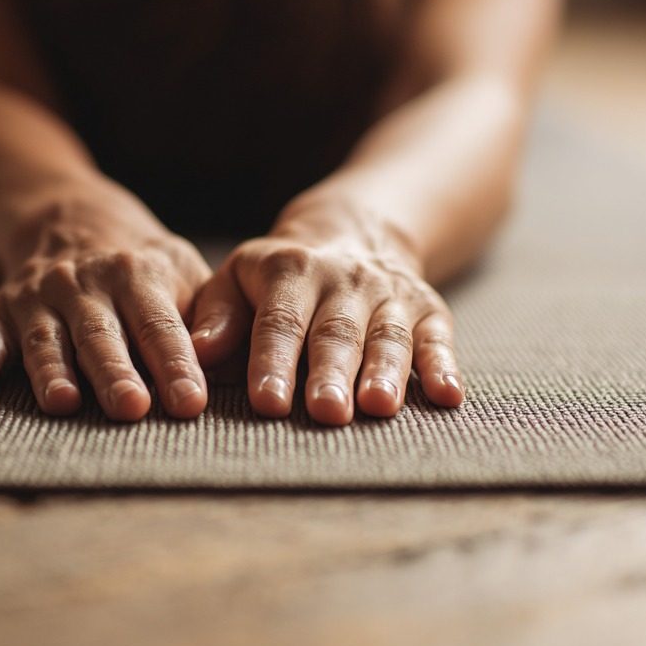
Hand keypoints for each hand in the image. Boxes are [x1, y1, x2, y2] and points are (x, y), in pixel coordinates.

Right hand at [0, 203, 211, 419]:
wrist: (69, 219)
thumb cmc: (142, 265)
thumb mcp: (181, 270)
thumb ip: (205, 314)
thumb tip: (231, 364)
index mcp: (138, 273)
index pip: (160, 325)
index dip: (176, 364)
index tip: (191, 403)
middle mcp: (85, 283)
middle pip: (102, 334)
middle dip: (116, 372)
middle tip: (132, 410)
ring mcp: (38, 297)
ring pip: (47, 338)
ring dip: (53, 371)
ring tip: (63, 403)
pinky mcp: (0, 310)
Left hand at [189, 204, 464, 424]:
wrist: (353, 233)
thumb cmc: (279, 277)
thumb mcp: (239, 278)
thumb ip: (218, 314)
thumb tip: (197, 351)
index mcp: (290, 271)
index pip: (279, 321)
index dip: (273, 361)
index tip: (267, 401)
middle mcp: (343, 280)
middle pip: (336, 332)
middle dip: (331, 373)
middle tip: (326, 412)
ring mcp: (390, 295)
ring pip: (388, 336)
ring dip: (386, 372)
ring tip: (379, 406)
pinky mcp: (428, 310)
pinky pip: (437, 337)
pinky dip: (443, 366)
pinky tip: (448, 396)